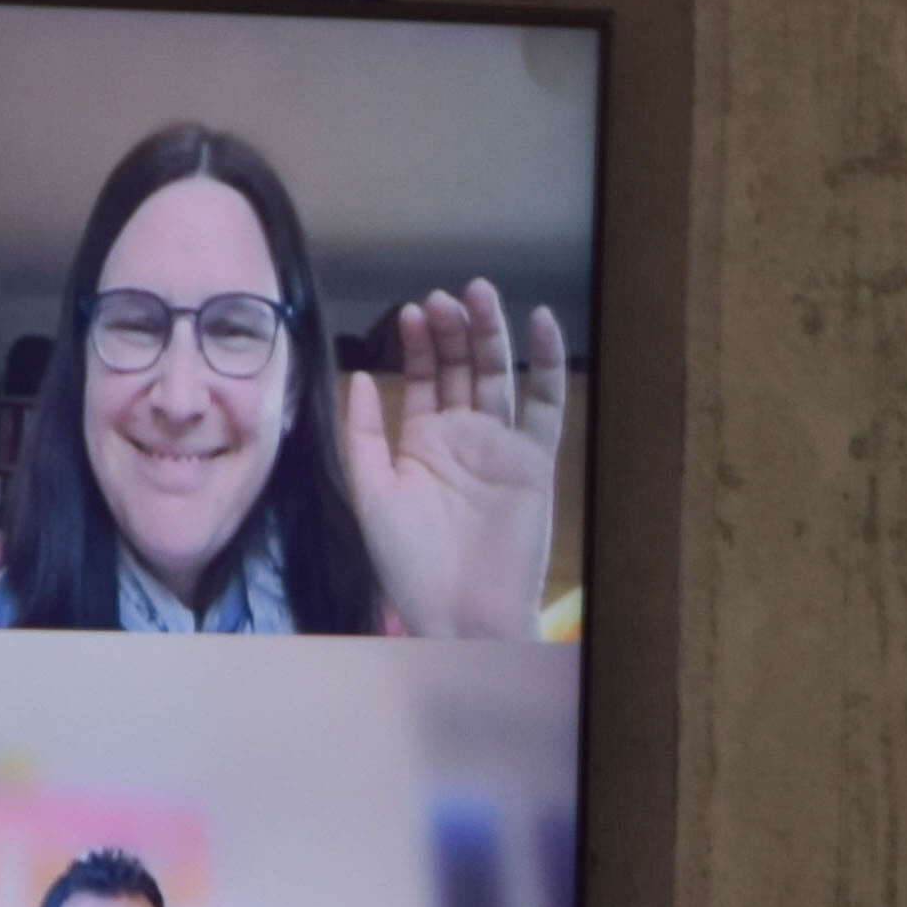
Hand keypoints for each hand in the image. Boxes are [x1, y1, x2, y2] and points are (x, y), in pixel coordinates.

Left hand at [333, 280, 570, 638]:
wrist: (459, 612)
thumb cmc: (408, 563)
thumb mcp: (370, 492)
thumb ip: (362, 434)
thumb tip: (359, 377)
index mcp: (422, 443)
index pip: (424, 378)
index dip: (419, 343)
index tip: (411, 310)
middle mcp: (464, 437)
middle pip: (463, 368)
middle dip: (454, 329)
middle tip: (445, 295)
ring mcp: (502, 445)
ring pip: (500, 375)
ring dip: (491, 334)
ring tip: (479, 295)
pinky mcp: (536, 458)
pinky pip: (546, 403)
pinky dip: (547, 362)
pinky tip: (540, 322)